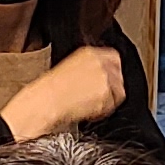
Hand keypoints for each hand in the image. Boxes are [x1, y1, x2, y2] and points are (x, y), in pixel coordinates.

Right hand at [0, 45, 128, 141]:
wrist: (45, 101)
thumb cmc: (50, 90)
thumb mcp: (70, 68)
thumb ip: (89, 68)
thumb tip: (101, 76)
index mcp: (89, 53)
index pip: (114, 57)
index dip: (113, 71)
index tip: (110, 80)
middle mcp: (99, 62)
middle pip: (118, 76)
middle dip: (111, 88)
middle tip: (97, 97)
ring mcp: (104, 77)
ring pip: (118, 92)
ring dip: (107, 101)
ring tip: (89, 105)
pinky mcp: (106, 93)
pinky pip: (112, 105)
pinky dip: (103, 111)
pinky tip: (88, 110)